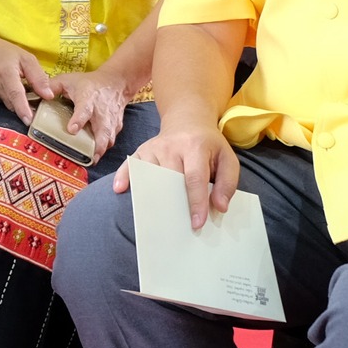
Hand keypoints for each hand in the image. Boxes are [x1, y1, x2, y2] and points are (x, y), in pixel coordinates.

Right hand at [0, 32, 55, 121]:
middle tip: (38, 109)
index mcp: (6, 73)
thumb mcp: (25, 57)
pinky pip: (3, 101)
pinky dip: (12, 100)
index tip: (29, 120)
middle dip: (26, 110)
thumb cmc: (2, 51)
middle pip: (13, 104)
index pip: (15, 94)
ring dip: (19, 104)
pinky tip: (15, 92)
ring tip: (28, 97)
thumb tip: (48, 95)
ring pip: (9, 104)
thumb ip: (37, 76)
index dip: (22, 108)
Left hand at [46, 68, 130, 159]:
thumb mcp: (69, 80)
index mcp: (88, 98)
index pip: (84, 110)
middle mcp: (101, 111)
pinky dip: (106, 148)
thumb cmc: (89, 84)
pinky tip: (97, 155)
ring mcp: (110, 120)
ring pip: (109, 137)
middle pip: (102, 129)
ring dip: (101, 150)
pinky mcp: (115, 126)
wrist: (115, 83)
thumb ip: (52, 86)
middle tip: (90, 157)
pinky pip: (112, 139)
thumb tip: (38, 95)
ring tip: (92, 160)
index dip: (78, 120)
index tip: (72, 130)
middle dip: (97, 144)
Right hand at [115, 126, 239, 229]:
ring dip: (151, 196)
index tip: (197, 223)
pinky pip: (130, 164)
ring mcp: (153, 148)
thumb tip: (219, 207)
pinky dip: (123, 176)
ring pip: (150, 175)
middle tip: (178, 226)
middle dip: (173, 204)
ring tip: (156, 218)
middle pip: (169, 179)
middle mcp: (171, 146)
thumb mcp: (227, 159)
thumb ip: (227, 184)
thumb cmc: (209, 146)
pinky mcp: (141, 150)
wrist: (188, 121)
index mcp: (195, 147)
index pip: (194, 178)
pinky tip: (120, 189)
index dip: (196, 202)